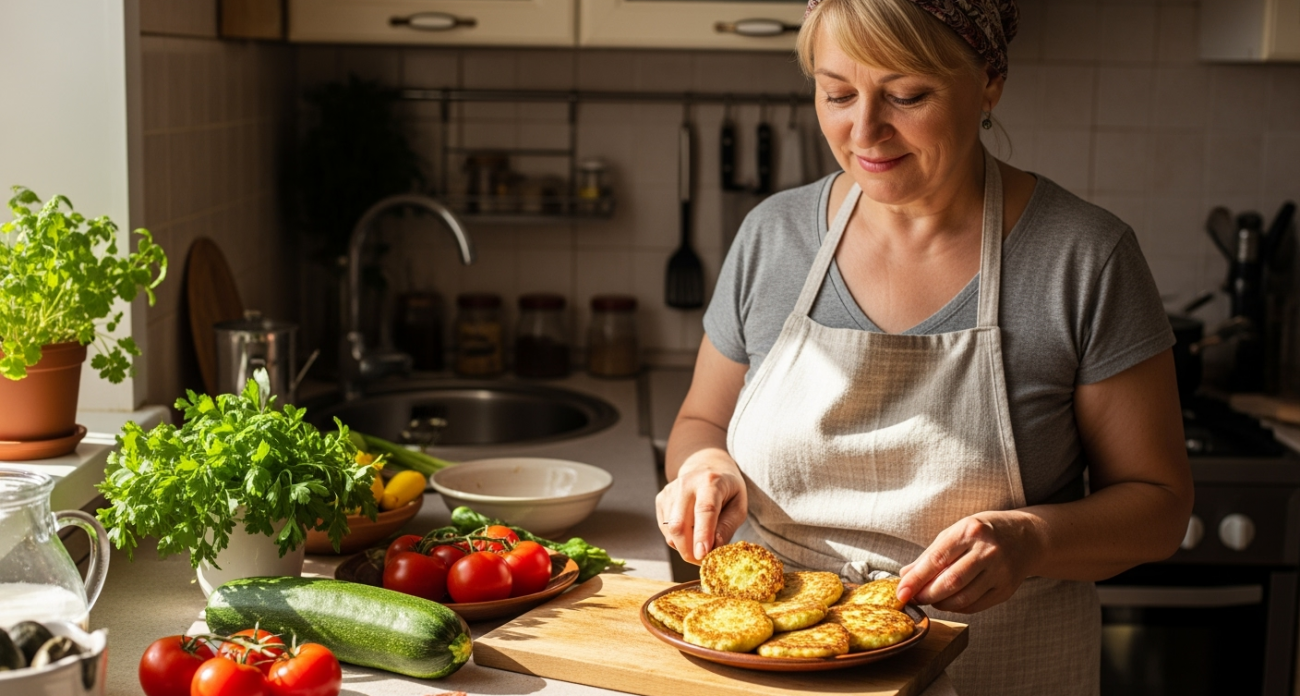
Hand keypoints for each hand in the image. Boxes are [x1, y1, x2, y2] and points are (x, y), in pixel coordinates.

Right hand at [655, 452, 747, 564]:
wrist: (705, 466)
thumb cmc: (727, 489)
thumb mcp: (739, 505)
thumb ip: (727, 526)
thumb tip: (714, 548)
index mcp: (710, 482)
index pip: (705, 510)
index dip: (703, 534)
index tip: (702, 555)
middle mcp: (686, 484)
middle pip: (680, 524)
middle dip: (689, 551)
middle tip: (704, 562)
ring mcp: (670, 491)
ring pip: (671, 531)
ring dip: (685, 547)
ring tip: (701, 545)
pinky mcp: (661, 499)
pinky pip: (666, 530)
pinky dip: (678, 540)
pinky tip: (691, 532)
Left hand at [896, 511, 1043, 613]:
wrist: (1026, 537)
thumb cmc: (984, 532)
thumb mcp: (956, 531)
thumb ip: (930, 554)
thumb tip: (905, 575)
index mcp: (970, 531)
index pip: (937, 559)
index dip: (916, 579)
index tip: (901, 592)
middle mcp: (987, 551)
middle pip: (950, 582)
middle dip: (926, 594)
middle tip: (913, 598)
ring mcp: (1000, 572)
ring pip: (963, 598)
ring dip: (940, 603)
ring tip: (930, 599)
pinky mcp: (1006, 589)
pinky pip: (976, 605)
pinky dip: (957, 607)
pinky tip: (949, 601)